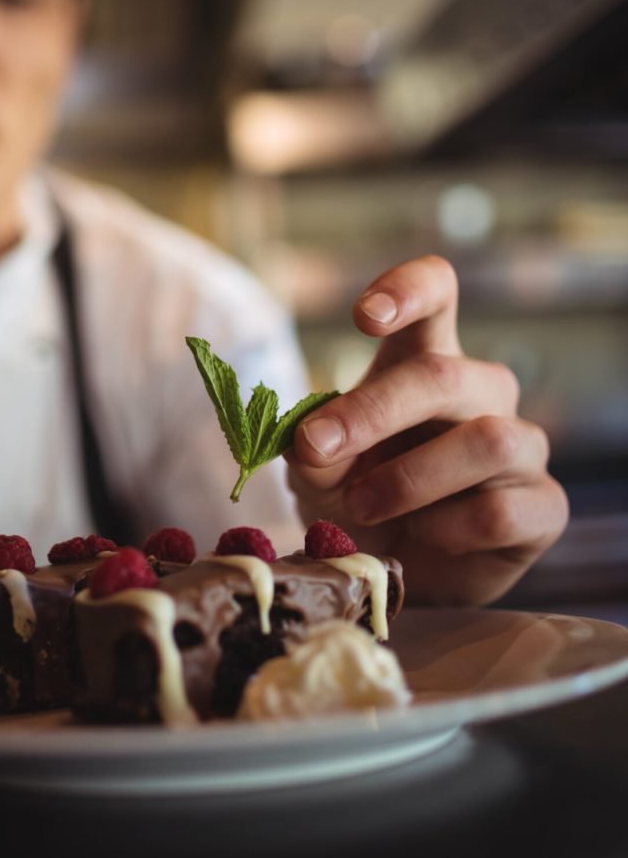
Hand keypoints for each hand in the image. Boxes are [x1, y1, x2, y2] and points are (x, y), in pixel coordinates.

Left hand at [286, 256, 567, 604]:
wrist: (388, 569)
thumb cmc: (354, 495)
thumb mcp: (318, 467)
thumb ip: (314, 446)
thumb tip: (314, 442)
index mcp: (425, 358)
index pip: (438, 291)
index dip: (409, 289)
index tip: (365, 316)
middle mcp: (480, 392)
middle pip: (446, 375)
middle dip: (375, 412)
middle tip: (318, 447)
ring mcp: (520, 447)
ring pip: (487, 441)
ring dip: (410, 479)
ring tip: (364, 505)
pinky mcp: (543, 506)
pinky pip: (502, 510)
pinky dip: (447, 528)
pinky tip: (423, 536)